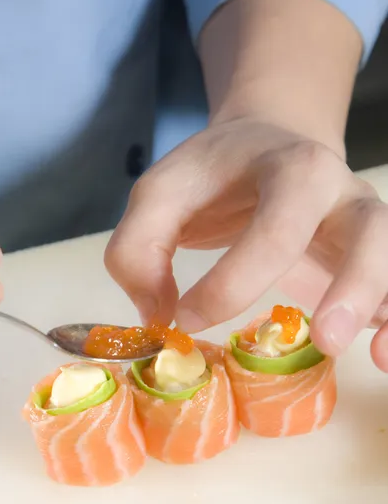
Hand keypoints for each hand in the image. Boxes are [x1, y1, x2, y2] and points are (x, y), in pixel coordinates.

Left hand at [105, 118, 387, 370]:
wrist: (268, 146)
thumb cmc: (216, 176)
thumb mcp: (161, 193)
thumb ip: (139, 247)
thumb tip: (158, 316)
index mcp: (290, 169)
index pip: (274, 229)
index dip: (233, 282)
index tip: (185, 320)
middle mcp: (340, 193)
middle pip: (368, 231)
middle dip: (351, 286)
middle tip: (324, 340)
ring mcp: (363, 223)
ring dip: (384, 303)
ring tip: (376, 358)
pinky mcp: (369, 255)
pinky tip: (380, 352)